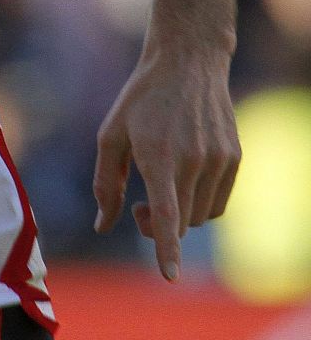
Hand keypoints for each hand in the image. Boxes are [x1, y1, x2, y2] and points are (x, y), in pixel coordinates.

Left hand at [92, 47, 239, 281]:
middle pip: (181, 222)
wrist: (188, 64)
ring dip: (178, 216)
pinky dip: (198, 204)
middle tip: (134, 208)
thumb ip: (105, 184)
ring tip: (157, 189)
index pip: (166, 213)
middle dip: (156, 228)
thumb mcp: (111, 135)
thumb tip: (102, 226)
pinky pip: (218, 201)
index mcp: (158, 156)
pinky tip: (181, 182)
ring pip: (201, 216)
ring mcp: (220, 160)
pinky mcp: (235, 158)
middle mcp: (194, 161)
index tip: (168, 275)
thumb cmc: (140, 100)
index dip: (166, 247)